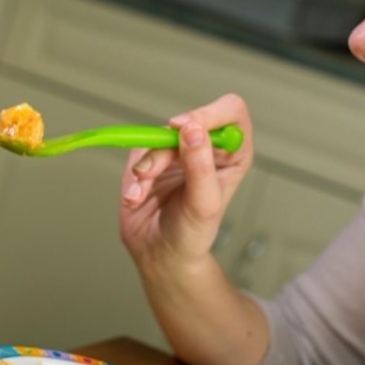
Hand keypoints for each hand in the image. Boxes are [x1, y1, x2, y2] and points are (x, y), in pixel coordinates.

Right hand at [120, 93, 252, 270]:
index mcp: (232, 153)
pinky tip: (135, 198)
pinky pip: (137, 151)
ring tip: (141, 195)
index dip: (208, 114)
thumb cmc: (192, 234)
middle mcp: (206, 147)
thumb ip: (200, 166)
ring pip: (157, 136)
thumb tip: (192, 129)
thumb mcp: (204, 204)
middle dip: (165, 148)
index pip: (230, 112)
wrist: (159, 253)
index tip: (185, 130)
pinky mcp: (151, 157)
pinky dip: (132, 177)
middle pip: (188, 121)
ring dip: (145, 166)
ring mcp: (177, 151)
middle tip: (151, 171)